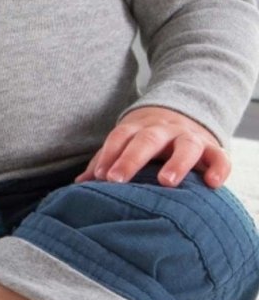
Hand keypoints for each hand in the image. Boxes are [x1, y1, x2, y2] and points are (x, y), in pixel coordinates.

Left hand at [74, 106, 230, 188]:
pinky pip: (219, 156)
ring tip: (165, 182)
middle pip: (147, 139)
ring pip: (185, 145)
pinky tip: (212, 184)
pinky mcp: (212, 147)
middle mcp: (163, 129)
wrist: (184, 115)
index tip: (100, 176)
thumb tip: (80, 185)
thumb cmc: (146, 141)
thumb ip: (106, 162)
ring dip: (176, 162)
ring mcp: (189, 137)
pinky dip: (218, 168)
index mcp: (138, 128)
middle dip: (131, 159)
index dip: (109, 154)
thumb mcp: (126, 145)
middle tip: (116, 179)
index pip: (120, 137)